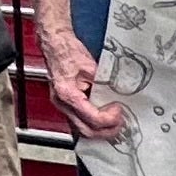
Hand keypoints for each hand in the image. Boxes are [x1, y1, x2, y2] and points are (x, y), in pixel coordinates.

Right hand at [40, 25, 121, 140]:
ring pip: (82, 130)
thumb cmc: (67, 52)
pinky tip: (103, 119)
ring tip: (114, 123)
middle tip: (120, 123)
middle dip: (106, 131)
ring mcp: (62, 106)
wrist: (55, 45)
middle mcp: (62, 103)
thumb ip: (104, 83)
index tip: (118, 109)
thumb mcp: (90, 66)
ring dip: (100, 130)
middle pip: (86, 131)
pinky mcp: (66, 104)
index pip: (92, 118)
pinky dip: (93, 124)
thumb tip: (119, 93)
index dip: (109, 118)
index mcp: (67, 94)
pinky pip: (79, 122)